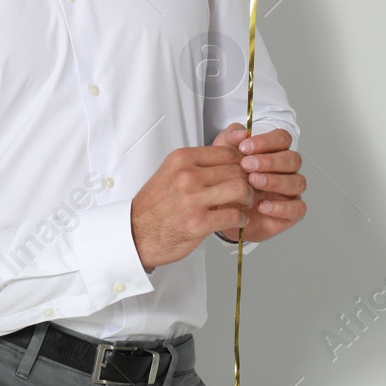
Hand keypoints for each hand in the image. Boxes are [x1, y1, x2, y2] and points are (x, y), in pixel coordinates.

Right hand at [129, 144, 254, 269]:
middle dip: (249, 181)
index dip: (243, 163)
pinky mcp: (198, 223)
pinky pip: (234, 215)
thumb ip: (198, 165)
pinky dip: (242, 219)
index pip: (227, 152)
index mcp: (182, 159)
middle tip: (249, 190)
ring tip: (244, 205)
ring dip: (248, 198)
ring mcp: (193, 199)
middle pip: (237, 169)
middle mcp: (188, 175)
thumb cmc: (156, 206)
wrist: (136, 233)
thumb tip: (230, 159)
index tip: (246, 172)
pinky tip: (237, 220)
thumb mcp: (172, 173)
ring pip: (240, 188)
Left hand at [210, 124, 305, 243]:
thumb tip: (242, 132)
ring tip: (253, 182)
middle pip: (293, 159)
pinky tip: (262, 205)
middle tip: (247, 165)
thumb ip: (230, 139)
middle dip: (270, 161)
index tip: (244, 147)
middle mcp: (286, 171)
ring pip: (298, 182)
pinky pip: (298, 208)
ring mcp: (291, 192)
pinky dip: (281, 207)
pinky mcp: (290, 213)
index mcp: (274, 153)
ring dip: (276, 181)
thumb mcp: (222, 155)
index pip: (282, 139)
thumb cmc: (227, 180)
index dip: (266, 141)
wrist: (222, 209)